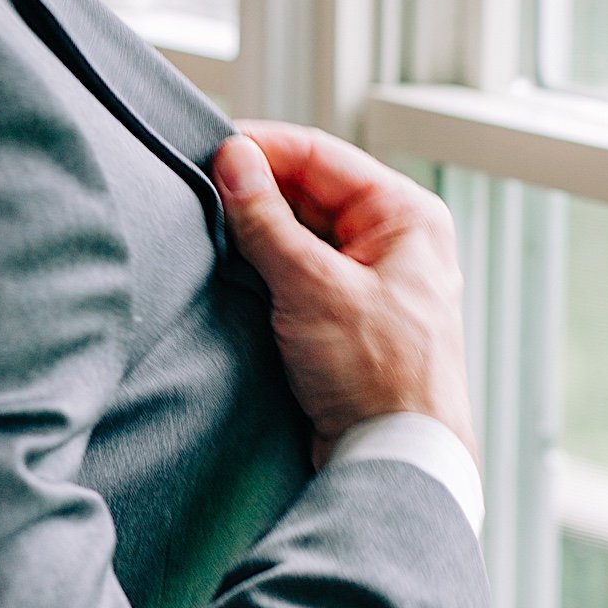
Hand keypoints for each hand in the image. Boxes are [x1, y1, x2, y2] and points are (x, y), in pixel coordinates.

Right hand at [212, 123, 477, 464]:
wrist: (396, 460)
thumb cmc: (379, 377)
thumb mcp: (311, 286)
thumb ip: (266, 220)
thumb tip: (234, 161)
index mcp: (406, 216)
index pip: (322, 156)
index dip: (263, 147)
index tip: (211, 150)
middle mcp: (395, 240)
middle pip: (311, 192)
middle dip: (257, 193)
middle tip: (201, 194)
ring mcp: (373, 279)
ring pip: (302, 233)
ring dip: (259, 233)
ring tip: (212, 231)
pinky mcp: (349, 315)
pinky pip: (302, 272)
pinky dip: (268, 268)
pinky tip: (235, 271)